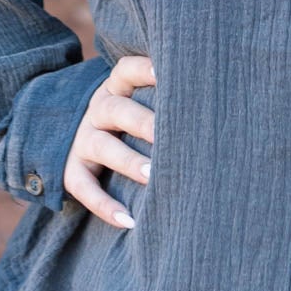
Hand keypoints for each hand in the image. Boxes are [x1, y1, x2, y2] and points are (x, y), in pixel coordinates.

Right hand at [62, 54, 155, 229]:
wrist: (75, 138)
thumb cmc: (133, 119)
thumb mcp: (140, 99)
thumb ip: (167, 97)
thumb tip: (219, 98)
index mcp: (117, 88)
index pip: (127, 71)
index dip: (144, 69)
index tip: (165, 71)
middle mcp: (98, 110)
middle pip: (117, 110)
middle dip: (142, 122)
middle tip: (166, 136)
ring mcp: (83, 140)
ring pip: (102, 146)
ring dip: (127, 160)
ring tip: (152, 175)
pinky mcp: (71, 170)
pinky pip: (84, 187)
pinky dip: (104, 205)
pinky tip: (129, 221)